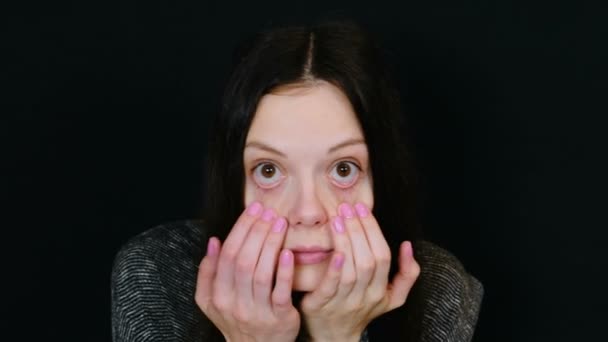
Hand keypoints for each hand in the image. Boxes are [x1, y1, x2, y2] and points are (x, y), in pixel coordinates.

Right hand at [195, 202, 299, 341]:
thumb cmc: (235, 318)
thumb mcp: (211, 301)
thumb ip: (208, 272)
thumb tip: (213, 241)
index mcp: (217, 296)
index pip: (227, 255)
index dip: (240, 229)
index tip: (253, 209)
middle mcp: (234, 304)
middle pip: (243, 261)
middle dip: (256, 232)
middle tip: (268, 211)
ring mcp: (257, 312)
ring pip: (261, 274)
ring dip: (271, 245)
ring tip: (280, 223)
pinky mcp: (279, 319)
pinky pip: (280, 293)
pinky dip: (284, 272)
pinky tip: (288, 252)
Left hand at [300, 202, 419, 341]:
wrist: (333, 336)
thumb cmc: (361, 309)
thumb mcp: (391, 298)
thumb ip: (407, 275)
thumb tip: (408, 245)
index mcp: (382, 292)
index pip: (383, 257)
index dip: (374, 231)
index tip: (362, 208)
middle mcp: (366, 298)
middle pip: (368, 261)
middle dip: (358, 230)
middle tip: (347, 207)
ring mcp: (344, 303)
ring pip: (351, 271)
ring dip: (345, 242)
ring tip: (337, 218)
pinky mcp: (322, 306)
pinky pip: (331, 287)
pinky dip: (335, 269)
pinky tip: (334, 251)